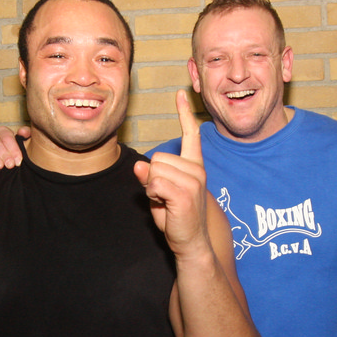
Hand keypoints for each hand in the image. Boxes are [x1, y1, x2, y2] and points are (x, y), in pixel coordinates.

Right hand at [0, 126, 28, 168]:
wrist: (3, 159)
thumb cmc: (14, 150)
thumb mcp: (22, 142)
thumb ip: (26, 134)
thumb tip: (23, 132)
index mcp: (2, 131)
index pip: (7, 137)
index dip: (13, 149)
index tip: (18, 161)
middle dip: (4, 155)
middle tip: (10, 165)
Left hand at [133, 91, 207, 255]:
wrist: (191, 242)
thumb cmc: (177, 217)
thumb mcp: (160, 192)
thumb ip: (151, 176)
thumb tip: (139, 165)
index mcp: (194, 166)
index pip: (191, 135)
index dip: (184, 114)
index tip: (179, 94)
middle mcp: (196, 170)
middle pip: (157, 158)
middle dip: (152, 177)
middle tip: (165, 196)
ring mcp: (193, 181)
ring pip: (154, 170)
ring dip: (152, 188)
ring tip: (166, 201)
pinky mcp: (185, 194)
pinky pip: (155, 183)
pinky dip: (153, 195)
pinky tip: (165, 205)